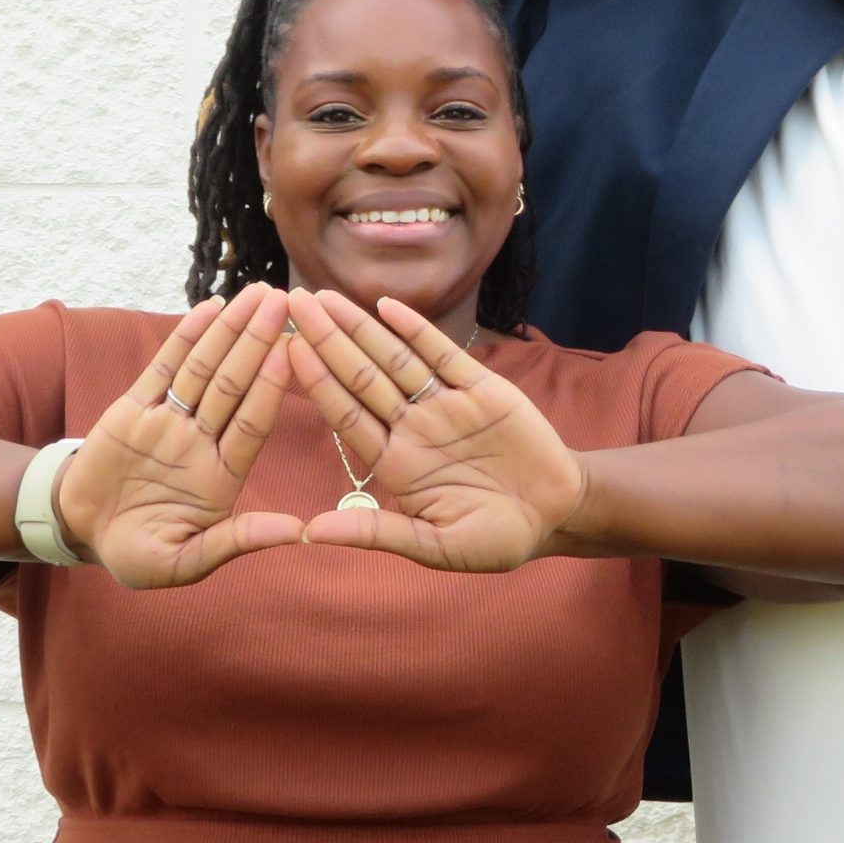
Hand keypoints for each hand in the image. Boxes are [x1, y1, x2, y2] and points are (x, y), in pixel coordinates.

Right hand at [52, 284, 304, 588]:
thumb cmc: (135, 554)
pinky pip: (164, 367)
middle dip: (259, 342)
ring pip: (205, 368)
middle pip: (235, 384)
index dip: (269, 388)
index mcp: (221, 477)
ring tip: (260, 293)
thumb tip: (297, 532)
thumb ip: (234, 543)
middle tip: (286, 301)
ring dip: (231, 329)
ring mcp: (170, 421)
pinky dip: (186, 337)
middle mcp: (201, 441)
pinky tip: (209, 308)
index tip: (291, 351)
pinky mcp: (135, 408)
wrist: (79, 531)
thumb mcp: (182, 562)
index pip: (251, 424)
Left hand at [282, 288, 588, 573]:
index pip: (347, 415)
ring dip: (361, 327)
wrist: (557, 515)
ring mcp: (446, 405)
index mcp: (396, 464)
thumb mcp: (435, 546)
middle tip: (292, 303)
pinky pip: (443, 354)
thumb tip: (311, 533)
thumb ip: (377, 533)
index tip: (286, 351)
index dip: (317, 383)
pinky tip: (387, 307)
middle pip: (361, 377)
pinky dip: (417, 329)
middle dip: (327, 340)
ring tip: (325, 296)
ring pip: (395, 358)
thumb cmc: (496, 539)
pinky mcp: (482, 389)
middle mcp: (413, 427)